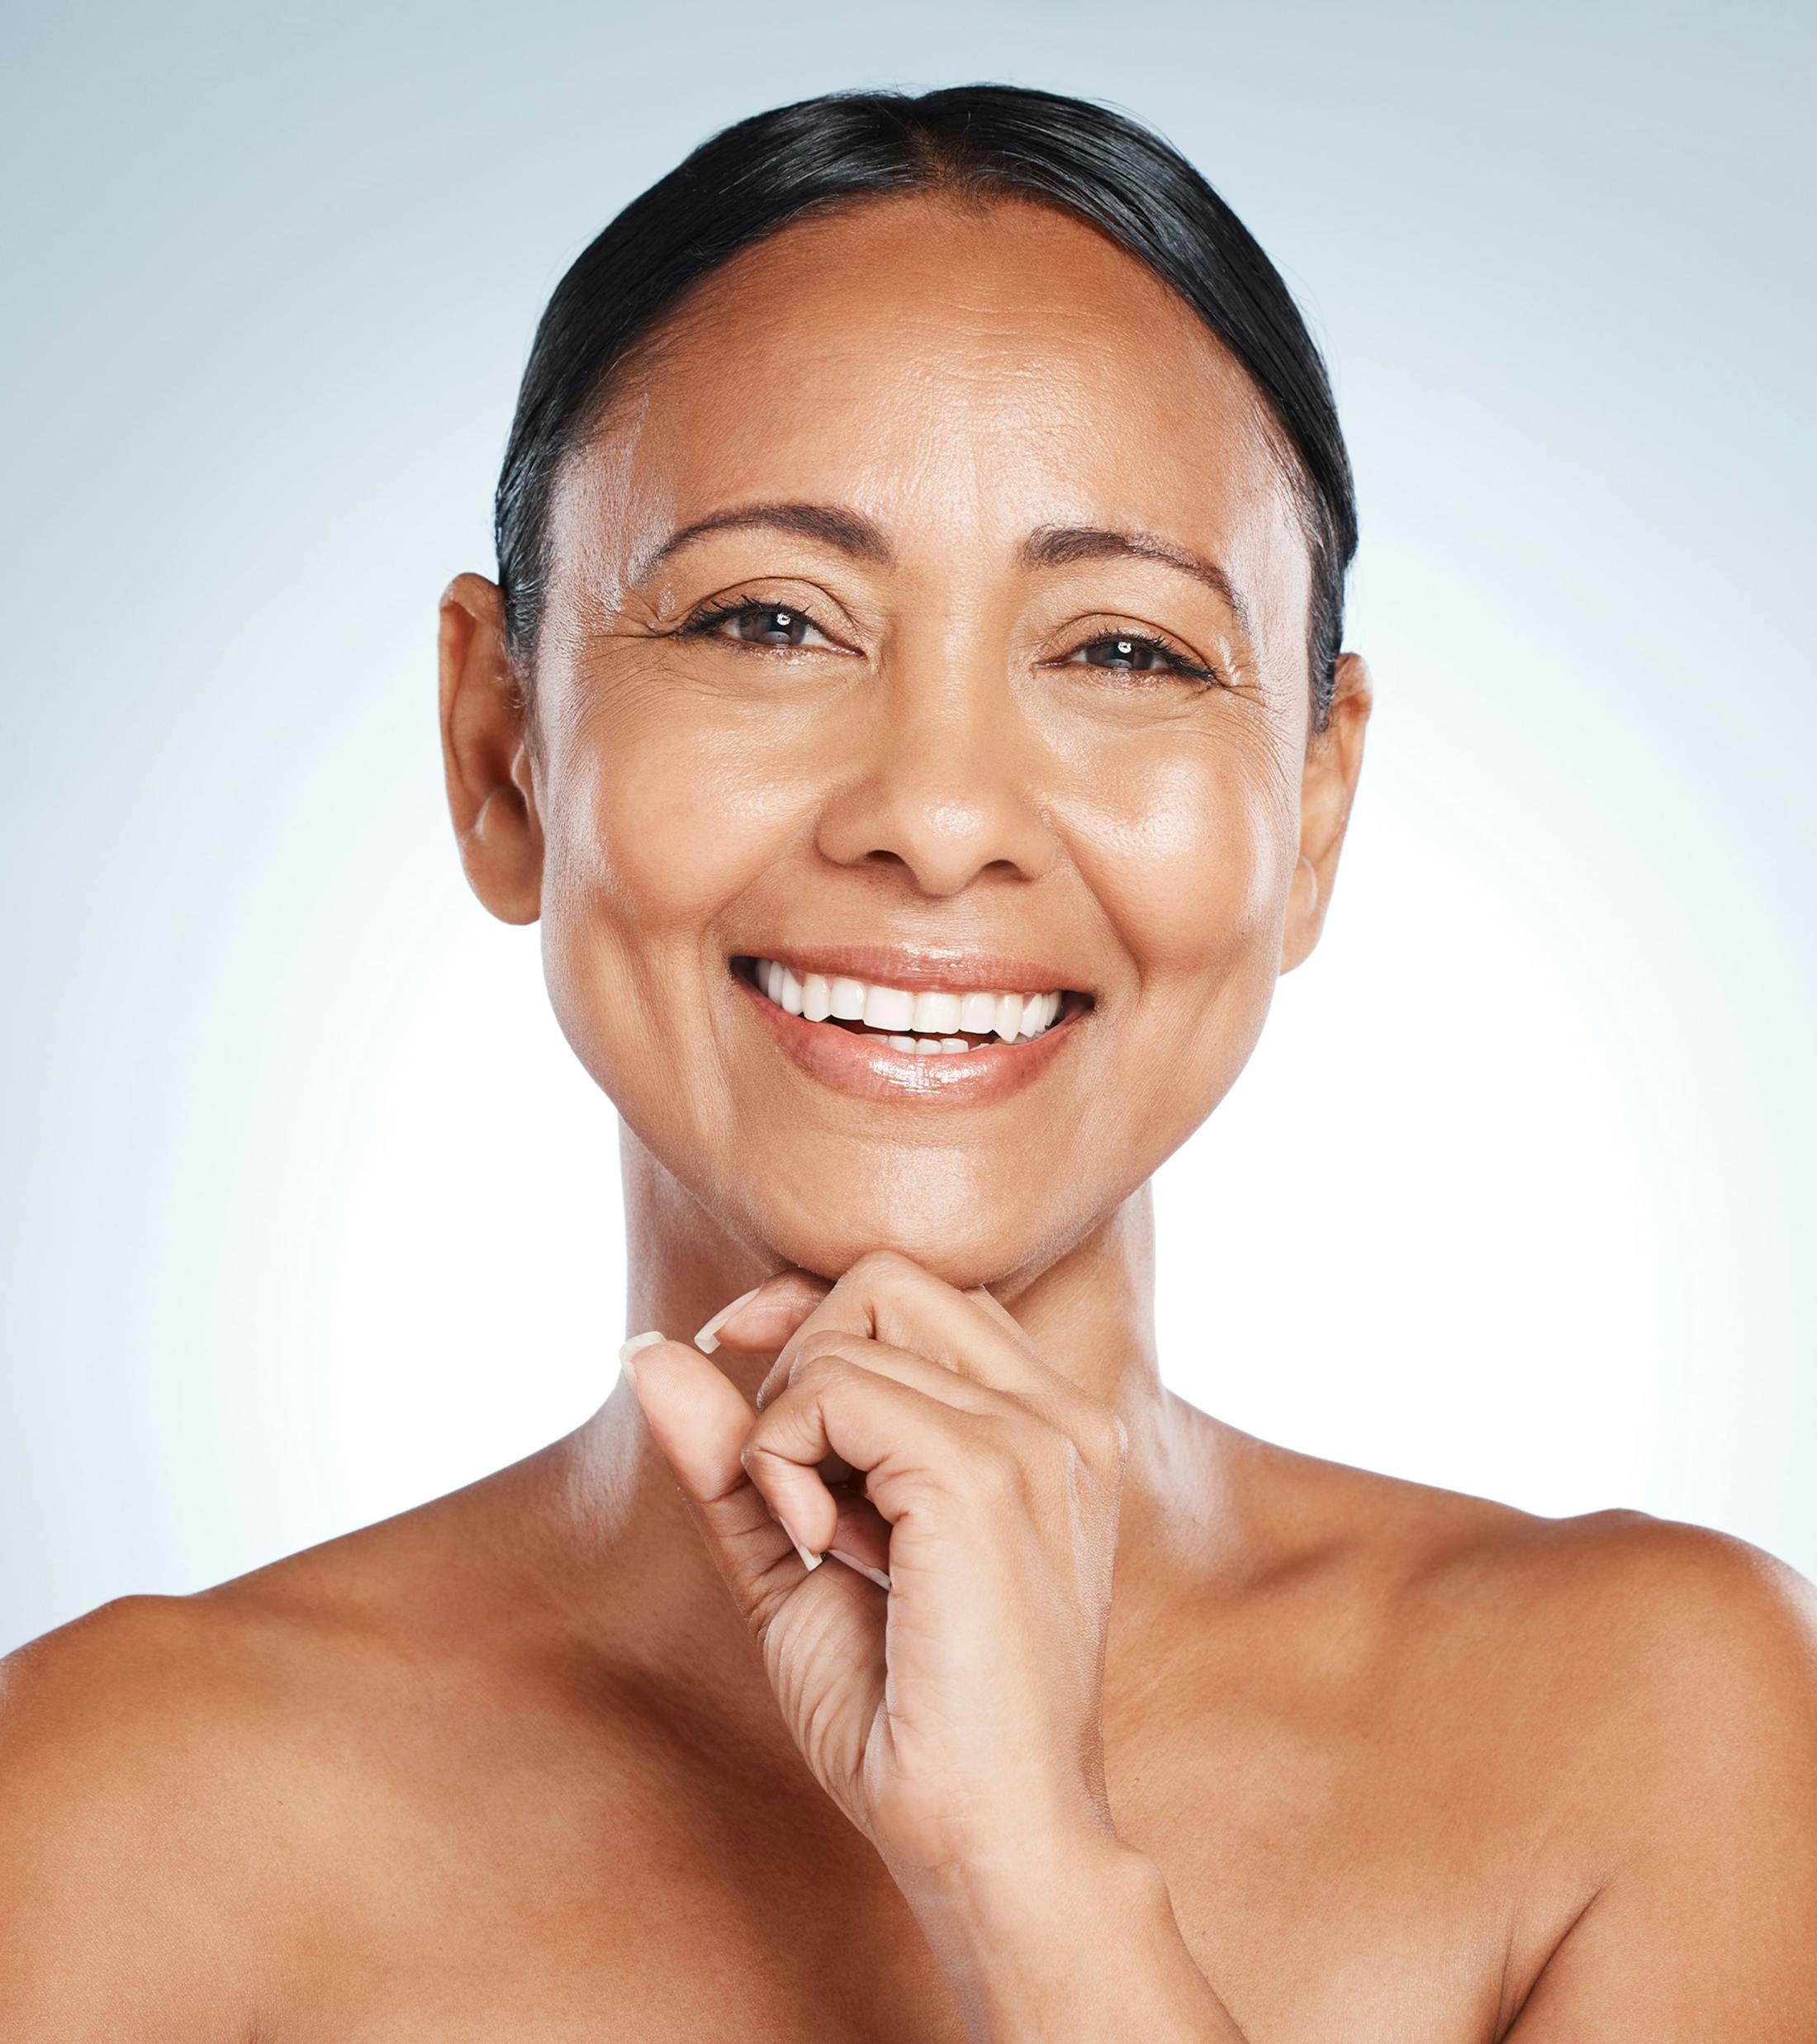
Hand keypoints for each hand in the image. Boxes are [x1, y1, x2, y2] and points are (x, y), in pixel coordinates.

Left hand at [619, 1249, 1130, 1887]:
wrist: (986, 1839)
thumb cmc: (909, 1718)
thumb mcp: (799, 1554)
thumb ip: (735, 1450)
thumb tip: (647, 1346)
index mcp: (1046, 1426)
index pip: (916, 1289)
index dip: (812, 1310)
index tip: (740, 1359)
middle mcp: (1057, 1413)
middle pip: (884, 1280)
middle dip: (798, 1363)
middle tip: (795, 1494)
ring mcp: (1031, 1437)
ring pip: (847, 1330)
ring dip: (785, 1431)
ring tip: (823, 1542)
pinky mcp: (983, 1473)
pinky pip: (830, 1393)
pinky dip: (782, 1460)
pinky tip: (822, 1549)